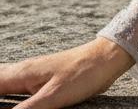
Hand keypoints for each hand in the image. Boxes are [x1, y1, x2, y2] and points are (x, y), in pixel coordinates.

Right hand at [0, 37, 134, 108]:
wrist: (108, 58)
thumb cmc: (83, 74)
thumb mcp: (51, 98)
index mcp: (20, 74)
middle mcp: (22, 71)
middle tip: (1, 98)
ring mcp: (32, 74)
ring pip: (4, 82)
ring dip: (1, 92)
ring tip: (4, 97)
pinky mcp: (42, 79)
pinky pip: (15, 86)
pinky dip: (8, 93)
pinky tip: (11, 98)